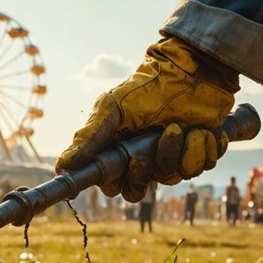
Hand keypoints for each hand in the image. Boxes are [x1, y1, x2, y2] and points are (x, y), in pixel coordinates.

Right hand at [56, 38, 238, 201]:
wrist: (192, 72)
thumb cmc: (147, 87)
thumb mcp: (111, 109)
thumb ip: (88, 138)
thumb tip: (61, 167)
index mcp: (117, 153)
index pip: (112, 187)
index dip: (118, 180)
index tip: (124, 161)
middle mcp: (141, 161)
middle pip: (139, 190)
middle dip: (149, 166)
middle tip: (155, 138)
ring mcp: (170, 159)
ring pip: (171, 179)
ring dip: (178, 152)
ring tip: (179, 127)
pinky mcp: (198, 155)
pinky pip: (200, 167)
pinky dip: (201, 148)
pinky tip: (199, 130)